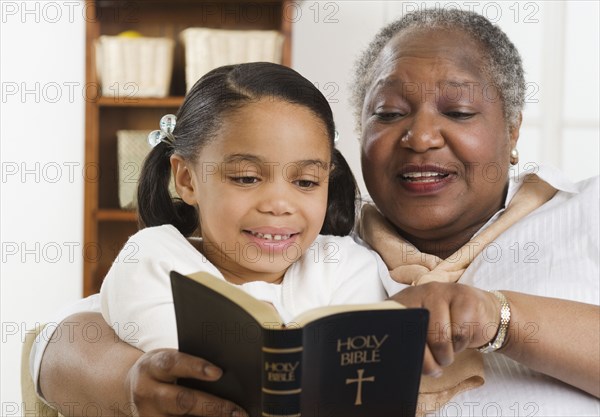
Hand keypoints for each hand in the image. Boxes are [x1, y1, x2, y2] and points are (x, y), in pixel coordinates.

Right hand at [126, 349, 247, 416]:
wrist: (134, 387)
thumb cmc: (163, 370)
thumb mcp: (170, 360)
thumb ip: (190, 365)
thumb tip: (224, 375)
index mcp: (151, 367)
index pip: (172, 364)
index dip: (195, 368)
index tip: (218, 373)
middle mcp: (146, 392)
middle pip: (180, 400)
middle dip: (212, 406)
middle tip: (237, 411)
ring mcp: (147, 415)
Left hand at [391, 282, 500, 376]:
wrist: (479, 309)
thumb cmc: (445, 326)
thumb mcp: (421, 331)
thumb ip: (408, 341)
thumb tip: (399, 366)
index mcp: (405, 299)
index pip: (395, 325)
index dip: (401, 348)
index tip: (408, 363)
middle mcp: (421, 292)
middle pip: (417, 334)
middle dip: (426, 360)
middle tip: (433, 369)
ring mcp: (444, 292)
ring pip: (441, 337)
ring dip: (446, 354)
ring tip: (447, 351)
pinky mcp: (465, 298)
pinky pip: (460, 333)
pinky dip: (461, 344)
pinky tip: (461, 338)